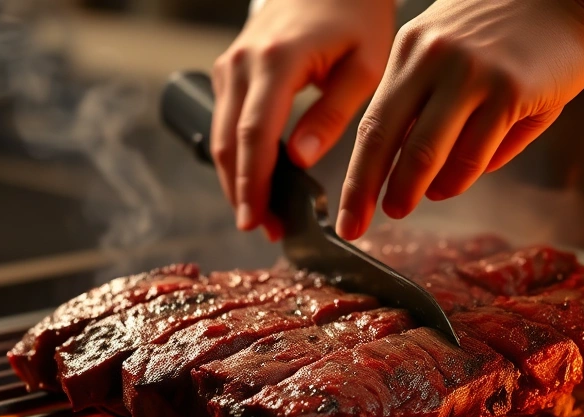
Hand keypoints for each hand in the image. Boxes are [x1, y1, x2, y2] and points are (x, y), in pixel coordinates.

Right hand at [212, 0, 394, 235]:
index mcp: (277, 61)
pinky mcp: (229, 70)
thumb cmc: (355, 18)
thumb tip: (301, 160)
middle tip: (264, 228)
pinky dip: (237, 155)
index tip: (256, 219)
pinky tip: (258, 180)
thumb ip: (333, 114)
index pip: (254, 134)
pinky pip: (225, 121)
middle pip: (228, 142)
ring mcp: (230, 65)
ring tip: (263, 213)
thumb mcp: (363, 66)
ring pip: (220, 135)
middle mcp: (243, 63)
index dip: (253, 183)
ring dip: (236, 179)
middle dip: (242, 192)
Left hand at [336, 0, 583, 239]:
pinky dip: (461, 178)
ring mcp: (470, 73)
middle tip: (355, 225)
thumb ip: (438, 109)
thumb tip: (431, 175)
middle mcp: (432, 58)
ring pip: (425, 153)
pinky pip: (476, 153)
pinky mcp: (510, 89)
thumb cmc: (519, 30)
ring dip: (411, 190)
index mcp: (412, 49)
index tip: (346, 207)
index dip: (356, 171)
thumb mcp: (460, 54)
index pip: (372, 120)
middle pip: (383, 139)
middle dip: (364, 190)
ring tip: (401, 207)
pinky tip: (453, 185)